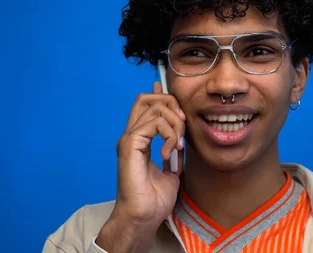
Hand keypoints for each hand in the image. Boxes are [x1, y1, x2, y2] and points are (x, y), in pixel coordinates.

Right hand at [97, 82, 185, 252]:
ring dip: (174, 123)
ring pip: (154, 107)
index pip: (145, 105)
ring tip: (178, 145)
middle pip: (146, 98)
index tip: (178, 105)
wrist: (144, 215)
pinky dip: (169, 135)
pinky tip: (170, 153)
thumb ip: (174, 151)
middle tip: (182, 125)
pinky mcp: (130, 144)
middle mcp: (131, 135)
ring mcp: (129, 139)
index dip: (161, 96)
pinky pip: (154, 123)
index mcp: (139, 140)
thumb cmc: (155, 199)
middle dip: (170, 104)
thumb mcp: (172, 169)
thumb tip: (182, 138)